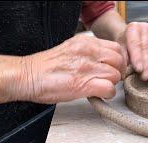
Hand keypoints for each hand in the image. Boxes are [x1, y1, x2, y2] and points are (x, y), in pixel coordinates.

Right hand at [7, 35, 124, 103]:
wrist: (27, 76)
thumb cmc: (46, 67)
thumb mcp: (71, 50)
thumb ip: (89, 53)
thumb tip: (104, 62)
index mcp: (85, 42)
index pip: (116, 48)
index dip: (118, 61)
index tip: (113, 68)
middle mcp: (89, 52)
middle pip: (119, 61)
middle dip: (118, 72)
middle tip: (109, 79)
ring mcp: (87, 67)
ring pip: (116, 75)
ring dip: (112, 84)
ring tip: (101, 87)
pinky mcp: (84, 84)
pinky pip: (109, 88)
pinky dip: (108, 94)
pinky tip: (99, 94)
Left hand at [116, 22, 147, 81]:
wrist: (128, 35)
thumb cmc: (122, 42)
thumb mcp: (119, 46)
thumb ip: (122, 56)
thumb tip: (124, 70)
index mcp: (133, 28)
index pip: (136, 44)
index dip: (138, 58)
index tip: (139, 69)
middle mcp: (146, 29)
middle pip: (147, 50)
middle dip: (147, 65)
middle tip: (145, 77)